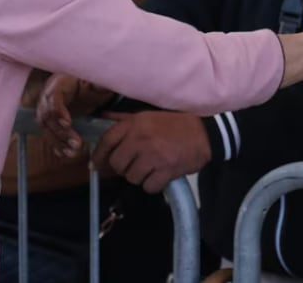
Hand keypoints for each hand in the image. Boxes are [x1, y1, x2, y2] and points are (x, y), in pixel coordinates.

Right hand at [36, 74, 114, 157]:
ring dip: (58, 142)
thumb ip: (99, 84)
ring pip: (46, 129)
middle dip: (60, 132)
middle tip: (77, 144)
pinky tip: (66, 154)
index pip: (52, 97)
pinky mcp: (49, 124)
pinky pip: (49, 136)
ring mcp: (46, 111)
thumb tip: (101, 86)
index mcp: (58, 83)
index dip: (57, 111)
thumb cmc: (90, 83)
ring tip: (73, 153)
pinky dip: (56, 146)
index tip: (68, 123)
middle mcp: (48, 97)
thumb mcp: (96, 81)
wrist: (86, 89)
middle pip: (47, 116)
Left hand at [92, 111, 209, 192]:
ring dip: (139, 177)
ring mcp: (153, 155)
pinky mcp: (167, 170)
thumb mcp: (147, 115)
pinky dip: (153, 185)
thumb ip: (124, 119)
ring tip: (150, 169)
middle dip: (122, 169)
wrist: (206, 132)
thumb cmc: (175, 123)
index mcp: (134, 124)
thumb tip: (100, 120)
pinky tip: (160, 176)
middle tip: (133, 166)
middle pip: (117, 164)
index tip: (96, 166)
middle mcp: (140, 139)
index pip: (107, 141)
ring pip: (132, 177)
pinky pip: (149, 187)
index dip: (98, 156)